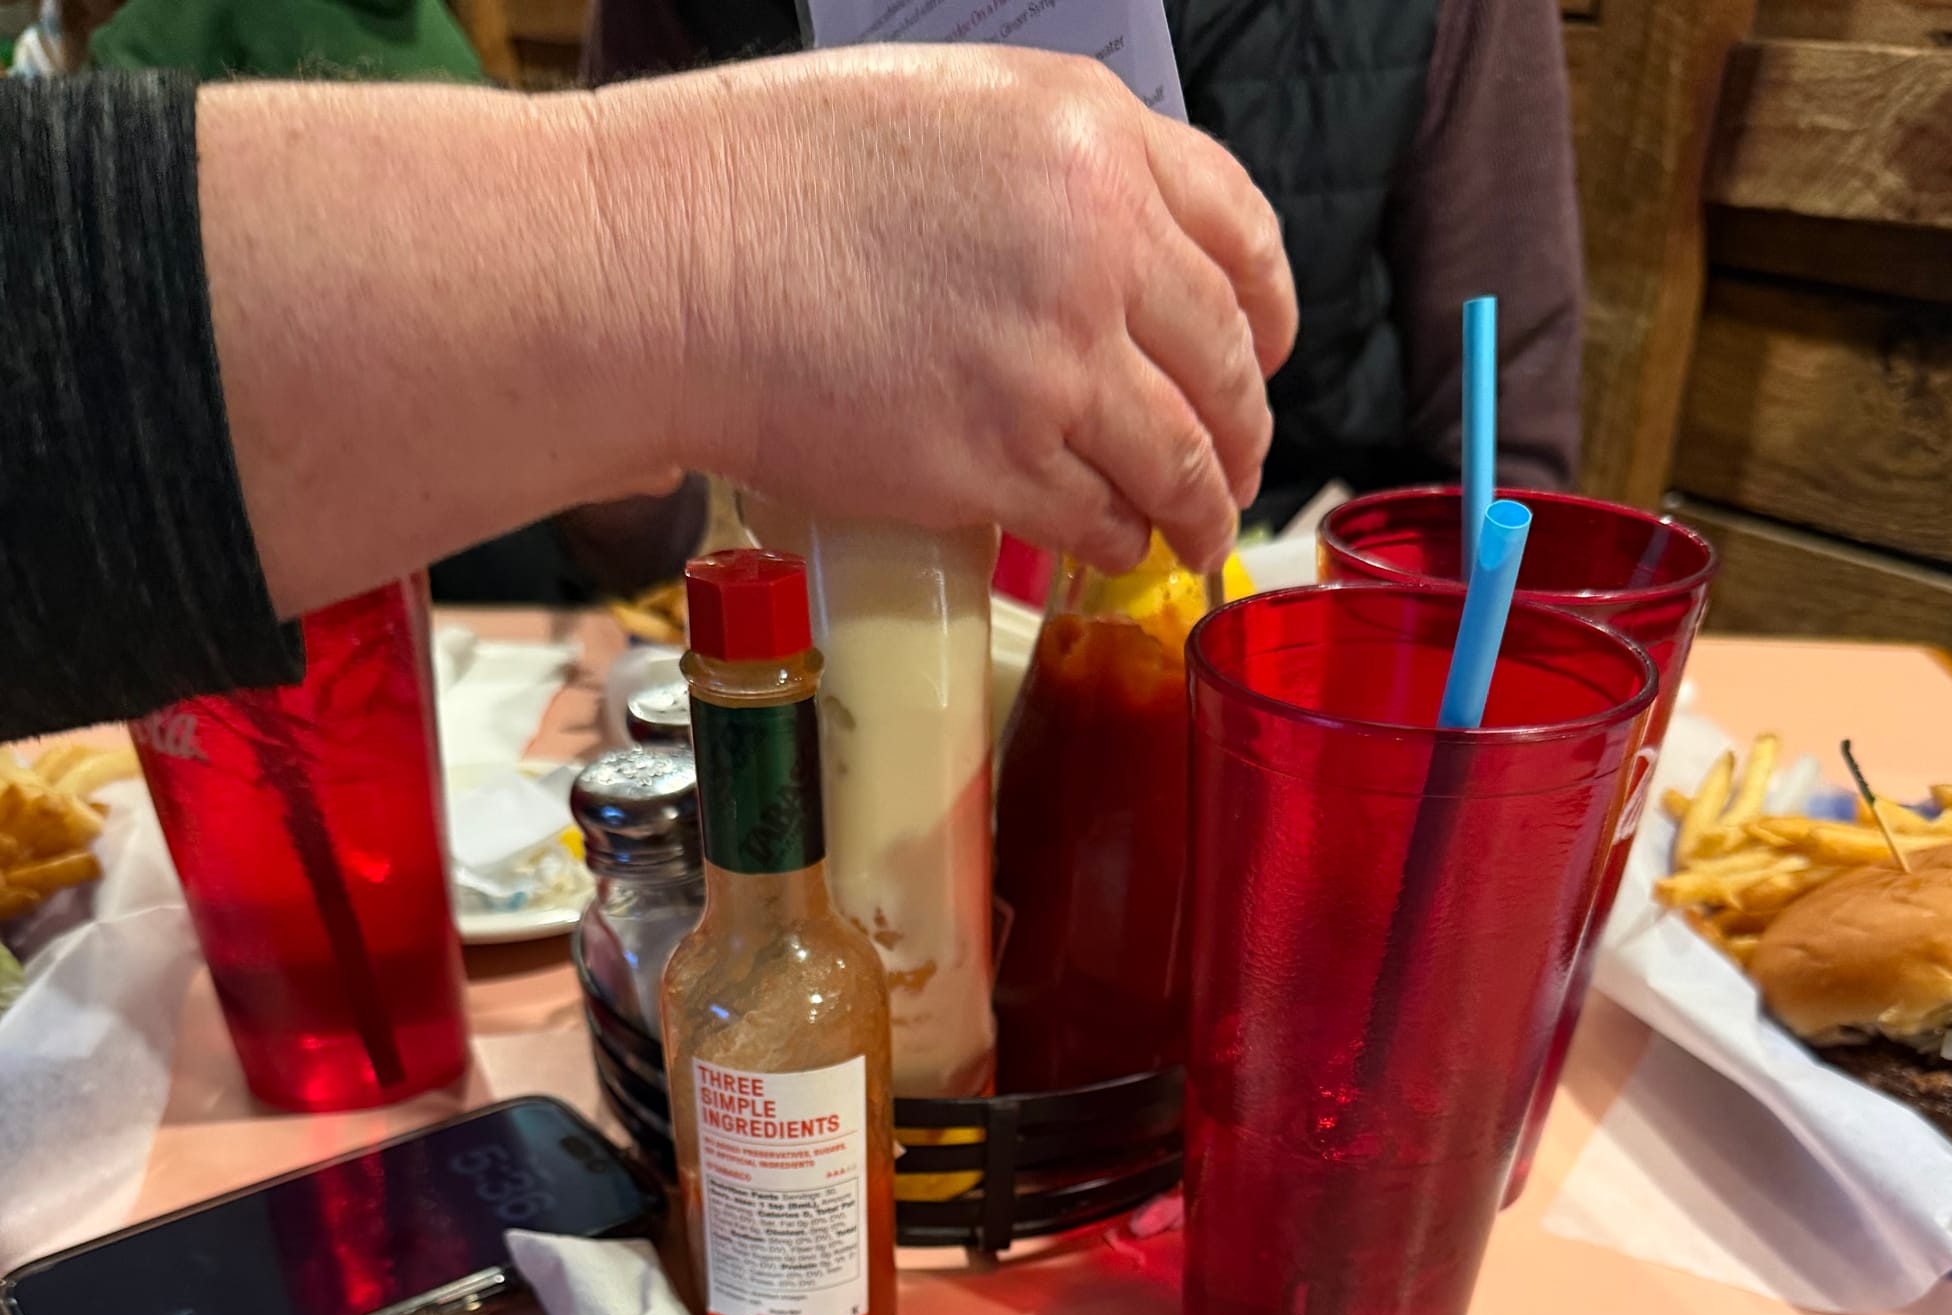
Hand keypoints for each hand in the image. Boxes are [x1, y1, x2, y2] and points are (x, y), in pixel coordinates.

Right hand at [591, 47, 1296, 574]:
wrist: (670, 261)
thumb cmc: (765, 187)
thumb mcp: (944, 117)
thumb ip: (1049, 181)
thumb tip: (1108, 269)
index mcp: (1088, 135)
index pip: (1240, 230)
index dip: (1268, 311)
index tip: (1266, 354)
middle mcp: (1094, 239)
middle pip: (1225, 359)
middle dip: (1242, 429)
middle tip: (1234, 467)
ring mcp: (1052, 357)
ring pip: (1180, 457)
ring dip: (1198, 507)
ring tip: (1190, 535)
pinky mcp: (998, 457)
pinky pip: (1101, 518)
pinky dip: (1118, 543)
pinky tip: (1111, 547)